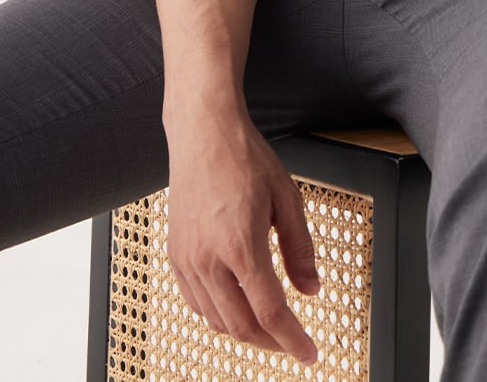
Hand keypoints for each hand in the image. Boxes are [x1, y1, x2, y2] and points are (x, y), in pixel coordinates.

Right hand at [164, 107, 321, 362]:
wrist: (204, 132)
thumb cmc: (245, 157)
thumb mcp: (287, 198)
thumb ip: (301, 249)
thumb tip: (311, 289)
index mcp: (240, 245)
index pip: (270, 312)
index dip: (293, 340)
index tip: (309, 353)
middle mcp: (208, 259)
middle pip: (241, 326)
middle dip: (271, 343)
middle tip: (293, 344)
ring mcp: (186, 259)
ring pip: (216, 320)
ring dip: (245, 332)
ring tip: (269, 329)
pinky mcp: (175, 255)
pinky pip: (195, 303)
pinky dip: (218, 316)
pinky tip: (236, 310)